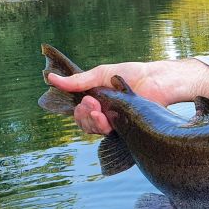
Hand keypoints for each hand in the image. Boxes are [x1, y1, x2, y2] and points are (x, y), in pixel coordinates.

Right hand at [47, 59, 208, 135]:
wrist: (157, 79)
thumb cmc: (133, 74)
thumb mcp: (101, 74)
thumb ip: (78, 81)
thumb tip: (50, 79)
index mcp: (98, 102)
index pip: (80, 114)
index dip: (79, 111)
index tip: (86, 100)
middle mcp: (106, 114)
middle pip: (85, 124)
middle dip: (84, 116)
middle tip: (92, 104)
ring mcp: (117, 122)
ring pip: (96, 131)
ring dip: (93, 122)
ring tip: (99, 110)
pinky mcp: (128, 129)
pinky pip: (111, 135)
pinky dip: (105, 127)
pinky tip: (107, 118)